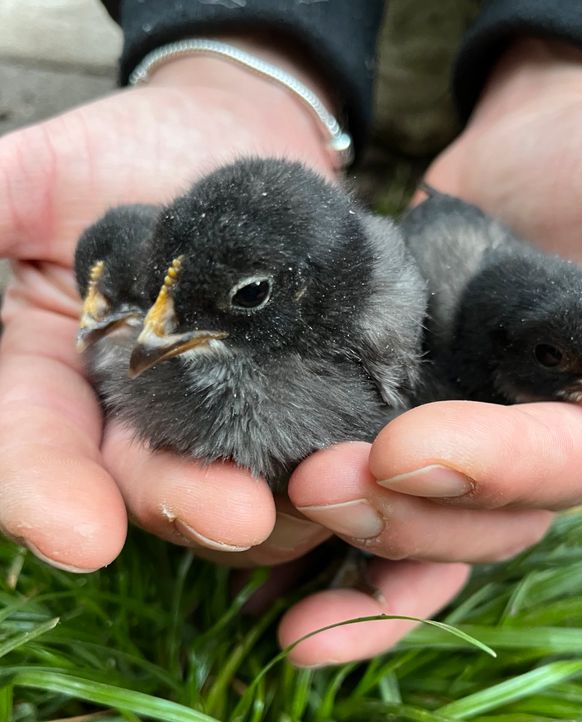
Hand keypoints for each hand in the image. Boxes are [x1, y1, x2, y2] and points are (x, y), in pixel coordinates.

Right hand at [0, 44, 337, 573]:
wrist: (236, 140)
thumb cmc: (128, 152)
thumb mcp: (42, 175)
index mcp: (51, 382)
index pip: (31, 451)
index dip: (45, 494)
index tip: (80, 535)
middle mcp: (132, 424)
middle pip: (145, 489)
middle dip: (186, 508)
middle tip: (237, 516)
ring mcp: (218, 430)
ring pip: (234, 500)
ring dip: (276, 513)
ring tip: (318, 494)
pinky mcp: (296, 420)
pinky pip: (310, 470)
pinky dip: (334, 479)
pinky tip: (363, 473)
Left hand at [285, 39, 581, 662]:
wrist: (521, 168)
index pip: (562, 468)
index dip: (489, 469)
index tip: (404, 447)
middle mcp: (536, 467)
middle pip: (479, 525)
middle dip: (401, 519)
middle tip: (319, 484)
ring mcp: (462, 468)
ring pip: (417, 546)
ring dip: (351, 567)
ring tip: (281, 585)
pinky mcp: (398, 452)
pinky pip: (366, 526)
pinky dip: (321, 570)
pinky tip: (266, 604)